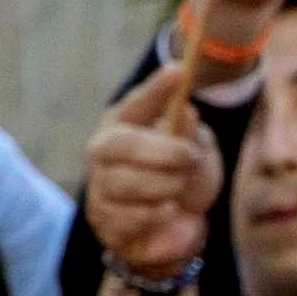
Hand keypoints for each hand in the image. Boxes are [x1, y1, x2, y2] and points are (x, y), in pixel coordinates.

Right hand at [85, 82, 222, 279]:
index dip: (155, 90)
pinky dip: (155, 213)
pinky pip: (128, 216)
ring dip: (162, 185)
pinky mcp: (104, 221)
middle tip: (190, 156)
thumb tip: (185, 111)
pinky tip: (168, 209)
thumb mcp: (196, 149)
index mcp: (124, 124)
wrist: (178, 224)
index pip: (136, 104)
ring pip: (124, 182)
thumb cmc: (180, 174)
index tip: (179, 71)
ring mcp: (100, 187)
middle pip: (120, 145)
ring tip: (179, 186)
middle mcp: (104, 152)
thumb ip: (189, 132)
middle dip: (160, 151)